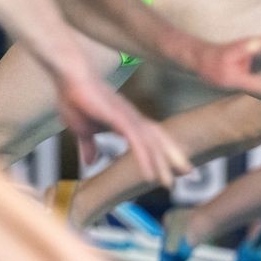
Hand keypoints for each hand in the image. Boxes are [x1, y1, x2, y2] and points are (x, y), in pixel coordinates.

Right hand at [55, 69, 189, 185]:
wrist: (70, 75)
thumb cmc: (76, 97)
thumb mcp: (82, 130)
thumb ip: (89, 146)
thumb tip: (90, 161)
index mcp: (128, 121)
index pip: (152, 138)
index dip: (165, 151)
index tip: (177, 166)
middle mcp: (133, 119)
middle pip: (158, 140)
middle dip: (174, 157)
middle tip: (190, 174)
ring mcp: (128, 118)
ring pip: (151, 144)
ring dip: (160, 164)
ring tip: (169, 184)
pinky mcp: (119, 118)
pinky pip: (136, 143)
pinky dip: (145, 159)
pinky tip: (150, 175)